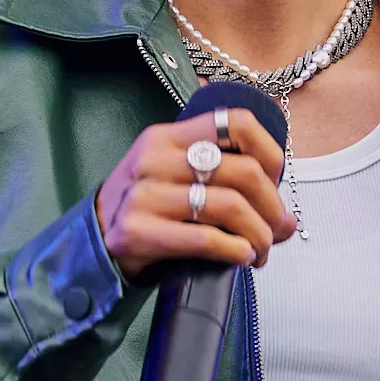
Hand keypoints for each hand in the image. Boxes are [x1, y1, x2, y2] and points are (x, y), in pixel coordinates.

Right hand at [95, 109, 297, 280]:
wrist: (92, 240)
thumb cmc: (147, 207)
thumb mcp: (176, 177)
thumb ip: (227, 186)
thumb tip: (287, 221)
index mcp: (170, 137)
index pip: (236, 123)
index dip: (270, 151)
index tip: (276, 180)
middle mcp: (156, 159)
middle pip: (243, 171)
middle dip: (272, 207)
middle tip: (276, 230)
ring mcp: (144, 194)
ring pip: (230, 206)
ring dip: (259, 235)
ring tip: (261, 250)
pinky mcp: (138, 230)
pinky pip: (205, 238)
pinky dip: (235, 249)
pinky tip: (242, 257)